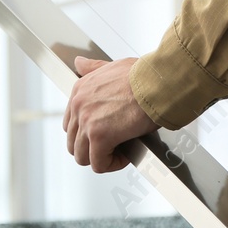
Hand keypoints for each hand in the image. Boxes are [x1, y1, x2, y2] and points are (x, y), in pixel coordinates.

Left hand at [63, 55, 158, 172]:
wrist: (157, 82)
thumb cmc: (143, 75)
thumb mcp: (112, 66)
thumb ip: (93, 68)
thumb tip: (79, 64)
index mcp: (80, 89)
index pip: (70, 123)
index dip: (87, 134)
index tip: (105, 133)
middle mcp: (78, 105)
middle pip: (73, 142)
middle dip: (92, 148)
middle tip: (112, 145)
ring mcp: (86, 121)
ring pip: (82, 156)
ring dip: (101, 158)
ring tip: (120, 151)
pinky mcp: (100, 137)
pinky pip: (99, 164)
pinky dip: (113, 164)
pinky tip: (126, 155)